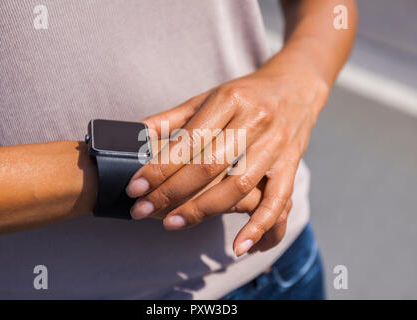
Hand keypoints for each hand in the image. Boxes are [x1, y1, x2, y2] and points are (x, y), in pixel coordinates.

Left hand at [127, 55, 328, 255]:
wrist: (295, 86)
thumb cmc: (245, 95)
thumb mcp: (208, 97)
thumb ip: (172, 119)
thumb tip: (136, 137)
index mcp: (229, 99)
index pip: (189, 142)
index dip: (159, 168)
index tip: (135, 188)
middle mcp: (254, 121)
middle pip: (209, 166)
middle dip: (171, 192)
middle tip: (142, 209)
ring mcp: (276, 145)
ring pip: (237, 186)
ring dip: (203, 210)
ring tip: (171, 224)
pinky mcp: (291, 164)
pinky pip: (278, 200)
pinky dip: (259, 226)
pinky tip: (239, 248)